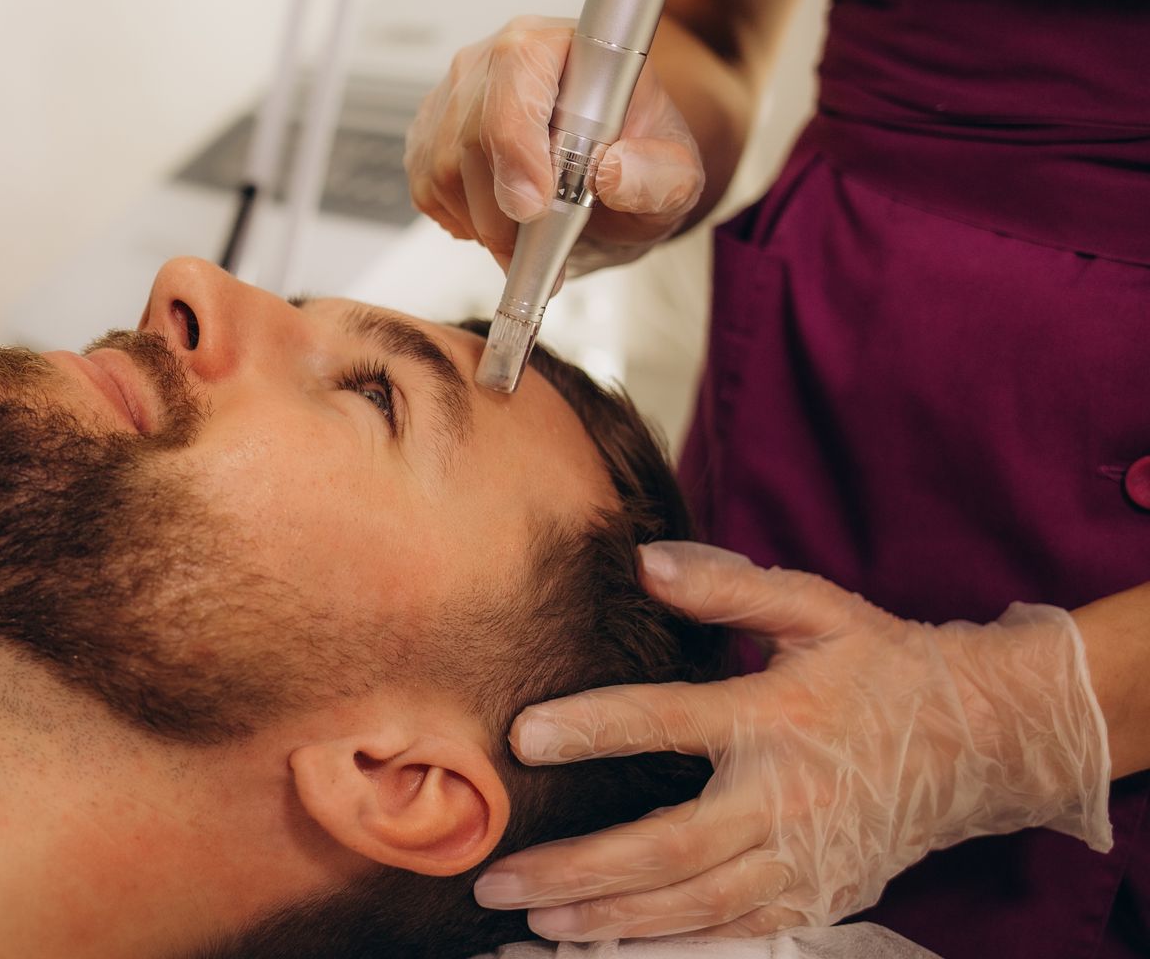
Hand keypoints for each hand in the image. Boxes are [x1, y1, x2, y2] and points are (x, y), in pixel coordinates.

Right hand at [403, 15, 703, 273]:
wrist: (616, 160)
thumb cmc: (640, 154)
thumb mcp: (677, 172)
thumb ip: (659, 174)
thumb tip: (613, 175)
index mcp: (557, 43)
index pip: (517, 74)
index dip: (518, 145)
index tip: (535, 207)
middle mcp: (495, 58)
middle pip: (472, 136)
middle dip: (503, 209)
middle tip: (539, 248)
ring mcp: (455, 93)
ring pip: (444, 169)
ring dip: (484, 223)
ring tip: (528, 241)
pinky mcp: (432, 131)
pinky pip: (427, 186)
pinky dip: (461, 219)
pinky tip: (500, 220)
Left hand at [473, 541, 1114, 939]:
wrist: (984, 743)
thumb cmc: (883, 666)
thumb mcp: (815, 608)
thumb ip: (728, 588)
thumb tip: (645, 561)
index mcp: (775, 718)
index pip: (669, 722)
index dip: (594, 729)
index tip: (524, 737)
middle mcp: (786, 798)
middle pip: (667, 846)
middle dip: (577, 866)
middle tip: (498, 877)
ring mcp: (804, 860)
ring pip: (693, 904)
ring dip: (609, 916)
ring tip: (537, 919)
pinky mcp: (819, 898)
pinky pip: (735, 931)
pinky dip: (671, 941)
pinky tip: (611, 941)